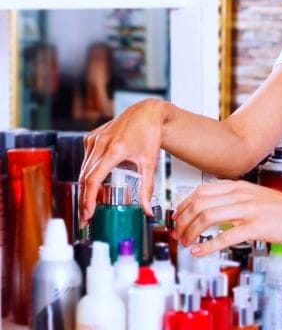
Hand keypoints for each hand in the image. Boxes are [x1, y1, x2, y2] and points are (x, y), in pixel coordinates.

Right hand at [79, 98, 165, 224]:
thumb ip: (147, 188)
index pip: (93, 179)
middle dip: (84, 199)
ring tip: (91, 204)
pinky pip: (86, 160)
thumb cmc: (149, 134)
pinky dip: (88, 172)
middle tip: (87, 217)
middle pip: (85, 177)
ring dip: (85, 187)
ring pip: (83, 169)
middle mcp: (100, 143)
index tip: (87, 214)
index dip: (88, 199)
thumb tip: (148, 210)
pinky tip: (96, 182)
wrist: (146, 112)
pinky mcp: (90, 137)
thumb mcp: (150, 162)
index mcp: (115, 150)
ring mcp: (93, 139)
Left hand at [173, 180, 281, 254]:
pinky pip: (225, 237)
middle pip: (199, 203)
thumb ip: (236, 200)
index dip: (184, 205)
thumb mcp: (257, 196)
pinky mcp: (255, 227)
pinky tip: (199, 253)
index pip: (201, 191)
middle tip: (177, 232)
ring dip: (191, 232)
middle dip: (182, 220)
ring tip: (185, 243)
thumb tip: (215, 209)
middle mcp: (241, 195)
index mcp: (240, 186)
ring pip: (207, 217)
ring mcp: (248, 210)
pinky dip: (207, 246)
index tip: (177, 216)